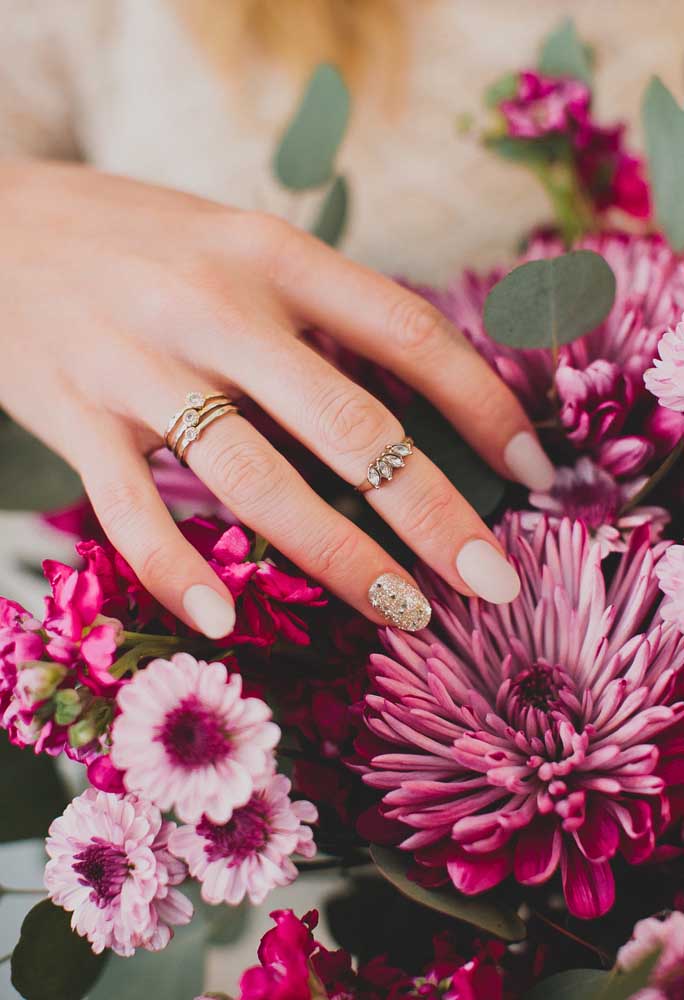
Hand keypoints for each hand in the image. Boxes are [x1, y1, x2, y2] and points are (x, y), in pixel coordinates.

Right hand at [0, 161, 552, 634]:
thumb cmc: (140, 241)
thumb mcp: (239, 244)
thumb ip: (317, 314)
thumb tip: (410, 405)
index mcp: (272, 254)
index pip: (407, 330)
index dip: (483, 402)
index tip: (533, 468)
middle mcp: (216, 307)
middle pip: (351, 424)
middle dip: (434, 511)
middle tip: (491, 580)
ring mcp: (142, 364)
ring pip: (256, 478)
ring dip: (339, 558)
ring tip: (404, 613)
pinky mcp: (74, 415)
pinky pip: (132, 508)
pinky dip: (176, 568)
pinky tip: (222, 617)